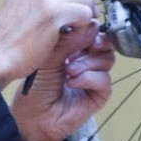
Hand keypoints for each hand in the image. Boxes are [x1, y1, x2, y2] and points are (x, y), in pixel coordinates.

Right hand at [0, 0, 98, 87]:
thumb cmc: (10, 38)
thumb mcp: (23, 4)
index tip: (78, 6)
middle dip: (86, 1)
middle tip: (81, 19)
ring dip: (84, 16)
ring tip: (71, 29)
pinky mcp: (52, 13)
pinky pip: (84, 14)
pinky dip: (83, 27)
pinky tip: (69, 35)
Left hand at [9, 26, 115, 140]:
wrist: (33, 116)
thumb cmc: (36, 88)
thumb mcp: (48, 56)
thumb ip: (67, 41)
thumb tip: (87, 24)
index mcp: (76, 48)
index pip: (93, 31)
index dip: (89, 28)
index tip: (80, 28)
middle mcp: (88, 61)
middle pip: (106, 43)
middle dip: (94, 42)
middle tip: (79, 47)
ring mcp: (95, 77)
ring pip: (107, 59)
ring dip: (87, 62)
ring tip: (68, 70)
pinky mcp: (99, 94)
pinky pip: (104, 79)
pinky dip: (88, 78)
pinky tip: (72, 82)